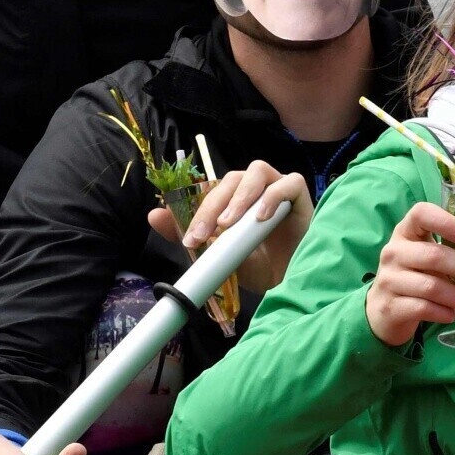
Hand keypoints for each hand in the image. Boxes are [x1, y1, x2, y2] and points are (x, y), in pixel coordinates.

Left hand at [150, 163, 313, 299]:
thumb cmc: (260, 266)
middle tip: (207, 233)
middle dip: (214, 205)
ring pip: (257, 170)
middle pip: (233, 179)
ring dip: (240, 196)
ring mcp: (280, 189)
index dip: (200, 210)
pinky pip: (288, 183)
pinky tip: (261, 218)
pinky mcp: (301, 196)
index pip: (215, 191)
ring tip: (230, 223)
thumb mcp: (222, 255)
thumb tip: (154, 215)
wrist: (291, 284)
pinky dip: (272, 196)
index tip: (191, 240)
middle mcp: (258, 189)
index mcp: (238, 199)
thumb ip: (193, 234)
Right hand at [365, 200, 454, 348]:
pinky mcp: (390, 306)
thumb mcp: (431, 256)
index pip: (421, 213)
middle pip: (434, 255)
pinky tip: (454, 315)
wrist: (382, 310)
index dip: (446, 221)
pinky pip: (422, 308)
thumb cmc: (416, 276)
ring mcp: (389, 280)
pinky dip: (443, 312)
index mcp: (406, 232)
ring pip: (431, 287)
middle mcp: (394, 252)